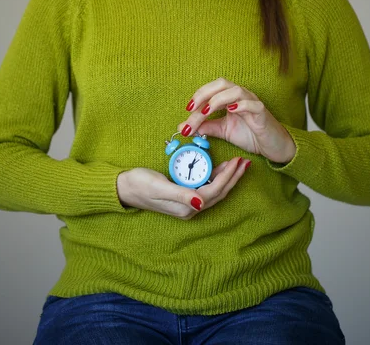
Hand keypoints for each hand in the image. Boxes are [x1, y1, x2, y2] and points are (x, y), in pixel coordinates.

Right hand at [116, 157, 250, 219]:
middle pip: (219, 193)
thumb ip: (180, 195)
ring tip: (237, 164)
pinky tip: (220, 168)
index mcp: (186, 207)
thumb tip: (201, 203)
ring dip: (227, 178)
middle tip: (244, 162)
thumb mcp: (159, 187)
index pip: (214, 191)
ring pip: (215, 190)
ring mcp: (188, 203)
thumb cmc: (139, 184)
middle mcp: (190, 208)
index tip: (237, 161)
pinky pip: (206, 187)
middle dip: (233, 178)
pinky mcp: (184, 195)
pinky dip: (216, 177)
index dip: (228, 177)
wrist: (124, 187)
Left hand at [178, 77, 295, 163]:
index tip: (187, 110)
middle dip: (204, 93)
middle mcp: (241, 96)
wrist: (272, 147)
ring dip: (218, 99)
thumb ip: (206, 127)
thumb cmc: (250, 135)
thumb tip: (184, 126)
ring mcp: (252, 102)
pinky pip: (252, 104)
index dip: (198, 96)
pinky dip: (241, 104)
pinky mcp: (262, 113)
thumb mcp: (223, 131)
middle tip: (192, 108)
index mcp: (230, 98)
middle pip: (221, 83)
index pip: (212, 90)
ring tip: (207, 111)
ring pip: (235, 90)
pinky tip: (231, 110)